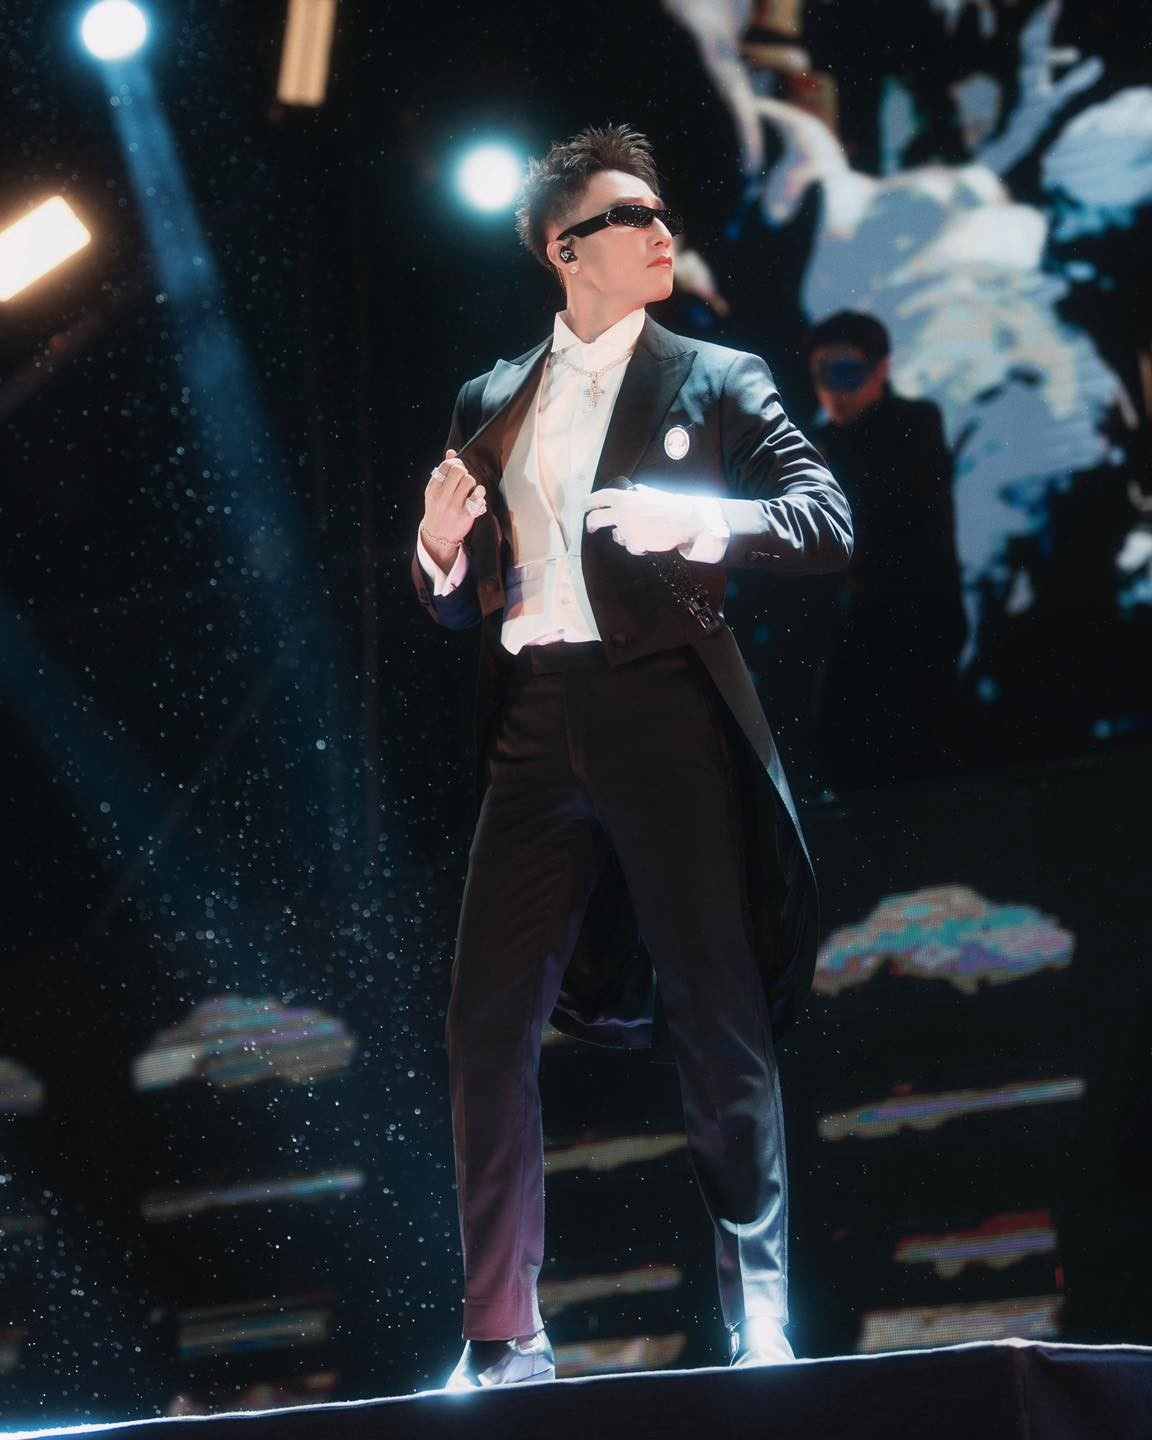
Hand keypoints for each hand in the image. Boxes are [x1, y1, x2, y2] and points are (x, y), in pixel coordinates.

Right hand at [422, 449, 486, 546]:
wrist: (438, 536)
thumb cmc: (437, 509)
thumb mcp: (435, 491)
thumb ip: (443, 472)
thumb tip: (451, 452)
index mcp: (432, 489)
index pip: (446, 466)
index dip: (455, 462)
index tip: (457, 468)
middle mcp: (442, 497)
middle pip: (458, 471)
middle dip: (464, 471)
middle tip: (463, 478)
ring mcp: (454, 506)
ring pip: (469, 480)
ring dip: (471, 482)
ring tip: (468, 489)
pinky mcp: (466, 515)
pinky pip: (478, 495)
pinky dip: (479, 492)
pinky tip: (475, 496)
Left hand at [584, 484, 701, 554]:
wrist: (684, 519)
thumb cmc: (669, 506)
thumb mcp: (650, 493)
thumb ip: (638, 493)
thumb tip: (633, 490)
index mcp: (624, 497)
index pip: (600, 497)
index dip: (589, 502)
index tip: (584, 506)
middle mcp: (621, 511)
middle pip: (595, 518)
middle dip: (591, 524)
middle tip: (591, 528)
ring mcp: (626, 528)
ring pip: (617, 536)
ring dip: (626, 536)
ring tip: (644, 531)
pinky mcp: (634, 542)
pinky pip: (631, 547)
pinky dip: (639, 546)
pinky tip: (650, 540)